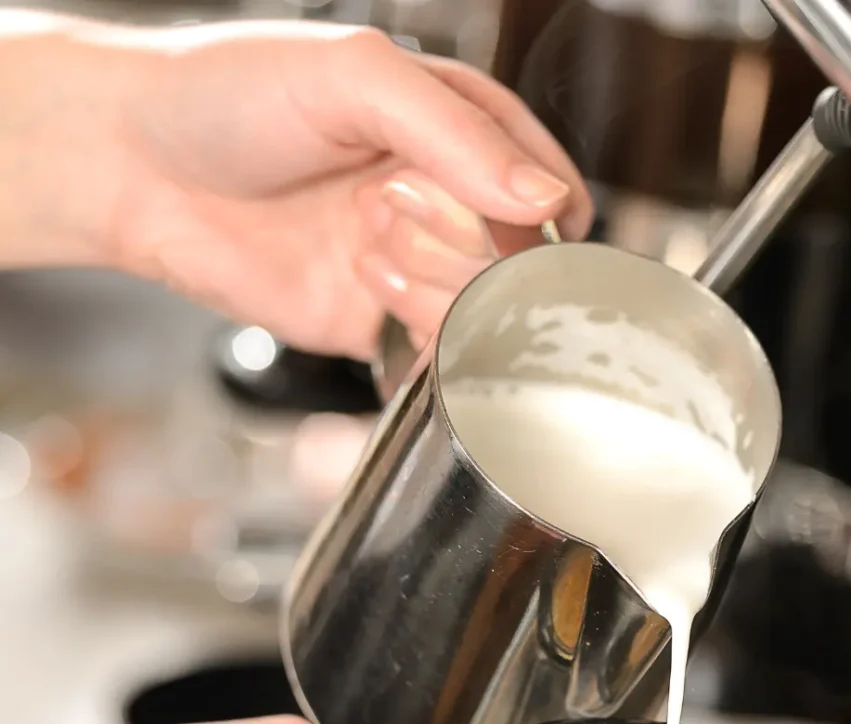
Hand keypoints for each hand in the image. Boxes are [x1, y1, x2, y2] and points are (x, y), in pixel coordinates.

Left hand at [0, 15, 591, 356]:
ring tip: (366, 243)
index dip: (536, 214)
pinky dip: (420, 333)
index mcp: (460, 131)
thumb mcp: (354, 76)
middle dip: (467, 245)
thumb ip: (457, 132)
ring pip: (486, 313)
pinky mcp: (378, 324)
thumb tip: (546, 198)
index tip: (496, 214)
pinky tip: (366, 283)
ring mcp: (416, 268)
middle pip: (523, 264)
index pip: (551, 190)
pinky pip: (438, 355)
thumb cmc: (229, 95)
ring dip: (435, 283)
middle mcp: (446, 203)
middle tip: (388, 208)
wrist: (134, 168)